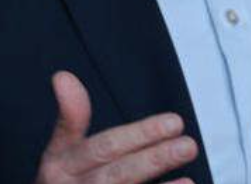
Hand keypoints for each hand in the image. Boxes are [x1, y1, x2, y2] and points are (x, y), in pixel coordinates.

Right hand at [34, 71, 198, 183]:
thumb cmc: (65, 182)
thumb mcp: (60, 151)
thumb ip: (70, 117)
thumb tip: (63, 76)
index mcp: (60, 167)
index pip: (104, 147)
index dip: (139, 135)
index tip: (176, 121)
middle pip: (116, 176)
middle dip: (153, 161)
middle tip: (189, 146)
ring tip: (190, 180)